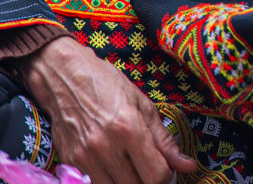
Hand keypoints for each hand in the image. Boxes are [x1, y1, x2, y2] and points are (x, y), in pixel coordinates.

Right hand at [16, 36, 196, 183]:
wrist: (65, 78)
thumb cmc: (108, 86)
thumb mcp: (143, 105)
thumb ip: (165, 140)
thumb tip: (188, 165)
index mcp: (129, 129)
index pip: (156, 174)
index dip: (167, 176)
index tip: (167, 169)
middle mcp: (106, 147)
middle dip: (148, 180)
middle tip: (150, 167)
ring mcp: (84, 158)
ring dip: (128, 182)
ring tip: (132, 166)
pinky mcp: (69, 163)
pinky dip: (108, 180)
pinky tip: (113, 167)